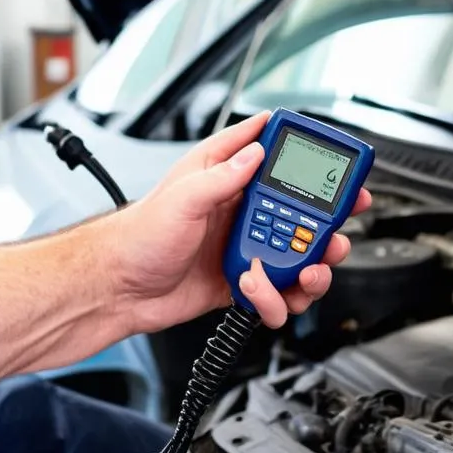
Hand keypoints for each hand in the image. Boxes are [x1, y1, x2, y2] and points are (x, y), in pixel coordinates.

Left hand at [112, 111, 371, 330]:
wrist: (117, 290)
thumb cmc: (136, 237)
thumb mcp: (181, 197)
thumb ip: (222, 175)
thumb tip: (256, 152)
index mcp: (223, 179)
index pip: (272, 154)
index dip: (305, 154)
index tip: (335, 161)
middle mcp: (240, 213)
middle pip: (302, 214)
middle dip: (327, 226)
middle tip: (336, 234)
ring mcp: (245, 249)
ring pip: (298, 259)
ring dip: (309, 271)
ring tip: (303, 273)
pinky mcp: (242, 284)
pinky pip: (277, 294)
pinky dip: (275, 300)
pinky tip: (256, 292)